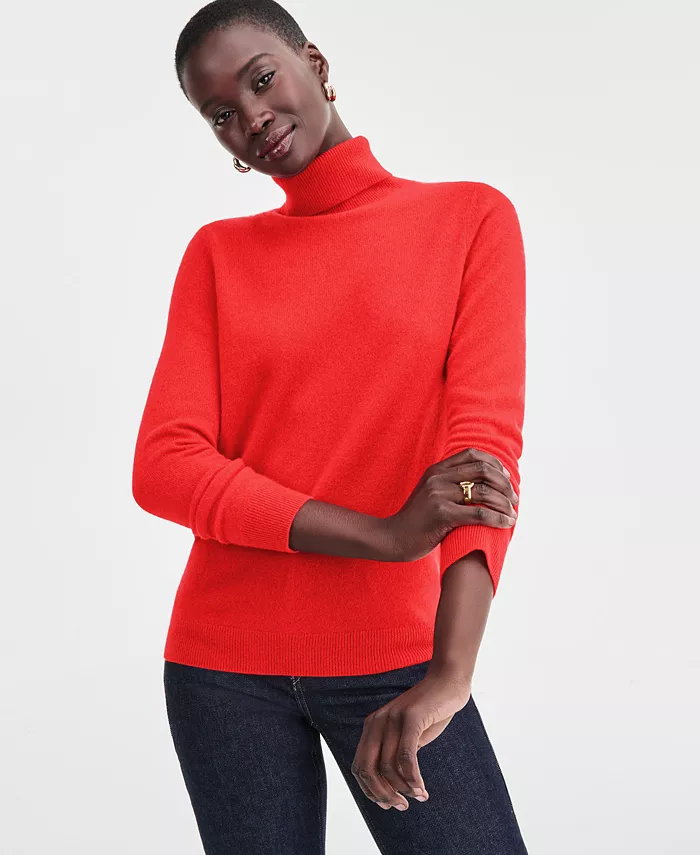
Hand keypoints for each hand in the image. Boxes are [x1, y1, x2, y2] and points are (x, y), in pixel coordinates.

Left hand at [351, 667, 471, 809]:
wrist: (448, 682)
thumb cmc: (430, 711)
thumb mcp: (408, 736)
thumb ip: (396, 755)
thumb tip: (392, 789)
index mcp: (372, 726)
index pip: (359, 767)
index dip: (370, 790)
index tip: (388, 804)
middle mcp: (377, 722)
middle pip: (367, 769)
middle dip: (382, 794)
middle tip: (402, 806)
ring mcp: (392, 718)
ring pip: (387, 767)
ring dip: (403, 788)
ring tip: (419, 796)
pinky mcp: (410, 717)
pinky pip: (406, 756)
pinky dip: (412, 778)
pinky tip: (421, 787)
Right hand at [383, 447, 519, 561]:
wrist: (393, 538)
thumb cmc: (418, 521)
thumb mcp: (431, 494)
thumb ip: (451, 485)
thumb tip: (483, 485)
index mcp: (437, 470)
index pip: (472, 454)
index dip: (494, 464)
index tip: (506, 478)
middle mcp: (438, 477)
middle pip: (482, 470)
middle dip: (504, 484)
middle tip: (514, 499)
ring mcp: (438, 494)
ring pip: (483, 492)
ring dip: (504, 503)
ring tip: (513, 513)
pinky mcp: (441, 514)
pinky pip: (478, 513)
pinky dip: (497, 518)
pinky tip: (506, 523)